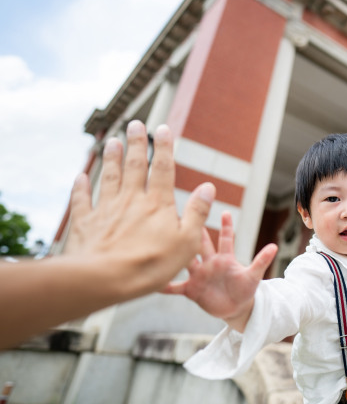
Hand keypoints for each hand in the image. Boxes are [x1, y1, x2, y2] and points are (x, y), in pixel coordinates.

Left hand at [64, 121, 215, 299]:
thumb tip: (208, 187)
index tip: (162, 128)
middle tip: (134, 125)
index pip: (163, 169)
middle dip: (136, 144)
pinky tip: (81, 177)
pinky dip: (81, 188)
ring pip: (110, 177)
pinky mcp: (86, 224)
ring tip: (112, 142)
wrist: (106, 279)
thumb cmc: (152, 264)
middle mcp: (131, 200)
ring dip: (111, 158)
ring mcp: (106, 210)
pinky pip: (83, 201)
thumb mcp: (187, 241)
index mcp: (158, 204)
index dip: (164, 147)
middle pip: (135, 166)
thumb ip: (197, 212)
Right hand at [163, 211, 276, 330]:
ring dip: (175, 252)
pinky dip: (164, 285)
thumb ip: (261, 261)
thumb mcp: (253, 276)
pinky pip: (175, 287)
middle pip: (199, 244)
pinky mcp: (191, 290)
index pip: (224, 238)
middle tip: (182, 213)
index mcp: (224, 258)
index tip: (225, 210)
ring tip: (163, 240)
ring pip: (185, 261)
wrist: (236, 308)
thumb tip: (275, 246)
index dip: (225, 226)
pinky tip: (152, 281)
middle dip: (192, 230)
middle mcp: (209, 263)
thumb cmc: (246, 290)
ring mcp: (198, 275)